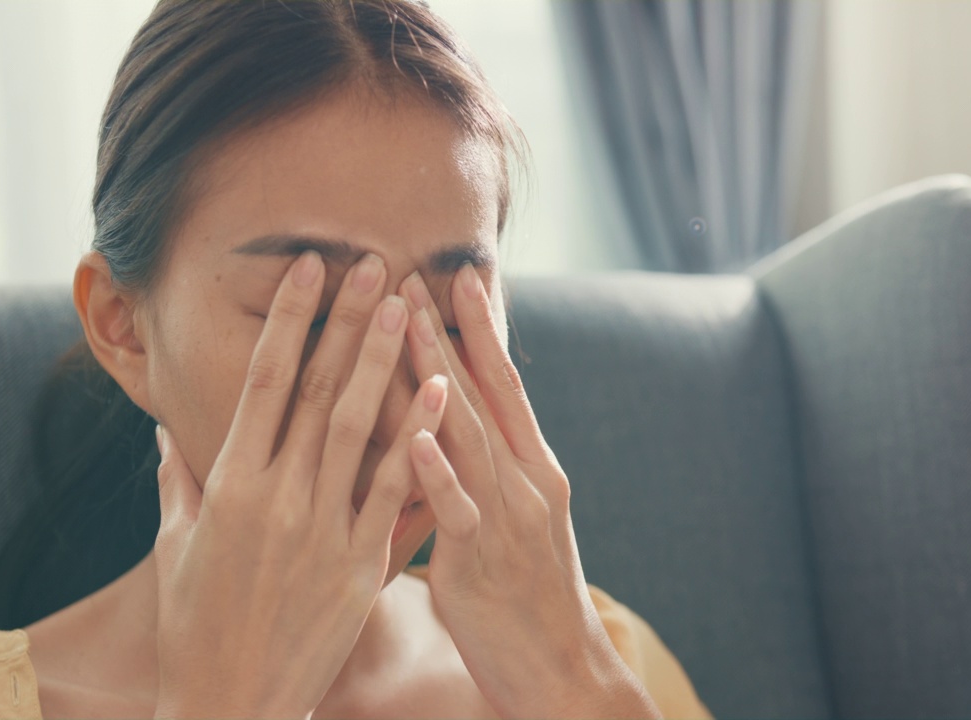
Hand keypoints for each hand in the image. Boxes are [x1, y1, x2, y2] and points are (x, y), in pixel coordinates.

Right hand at [150, 251, 448, 719]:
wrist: (230, 704)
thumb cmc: (195, 627)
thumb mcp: (176, 548)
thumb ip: (179, 484)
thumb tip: (165, 435)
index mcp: (227, 485)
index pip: (262, 381)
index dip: (288, 320)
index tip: (309, 267)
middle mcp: (274, 498)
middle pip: (318, 391)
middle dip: (347, 321)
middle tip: (376, 262)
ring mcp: (320, 531)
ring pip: (358, 428)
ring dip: (384, 360)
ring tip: (407, 304)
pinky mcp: (359, 566)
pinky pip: (394, 492)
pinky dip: (418, 439)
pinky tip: (442, 392)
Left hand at [399, 267, 660, 718]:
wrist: (564, 672)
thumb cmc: (529, 600)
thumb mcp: (518, 525)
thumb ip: (488, 476)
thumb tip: (450, 437)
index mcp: (533, 470)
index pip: (506, 385)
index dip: (483, 329)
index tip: (459, 277)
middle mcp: (527, 482)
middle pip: (483, 394)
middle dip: (446, 331)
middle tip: (412, 273)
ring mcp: (510, 519)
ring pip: (469, 435)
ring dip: (436, 375)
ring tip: (406, 323)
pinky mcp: (484, 563)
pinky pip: (459, 510)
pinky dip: (438, 471)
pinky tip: (415, 435)